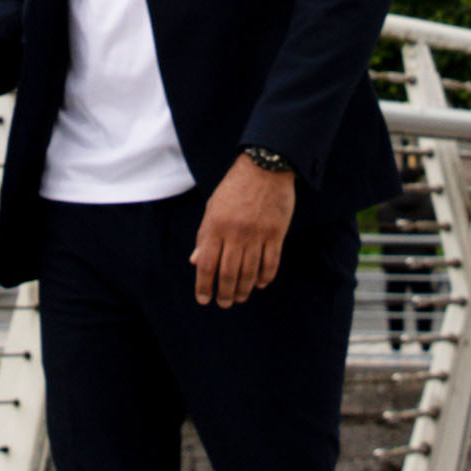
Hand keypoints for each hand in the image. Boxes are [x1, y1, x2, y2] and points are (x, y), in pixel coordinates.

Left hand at [192, 157, 296, 306]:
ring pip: (249, 271)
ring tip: (240, 297)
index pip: (206, 264)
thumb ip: (204, 236)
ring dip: (243, 289)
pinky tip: (260, 284)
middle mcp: (235, 233)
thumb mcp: (213, 207)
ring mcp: (257, 234)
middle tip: (224, 303)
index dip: (203, 285)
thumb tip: (195, 261)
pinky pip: (271, 262)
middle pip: (228, 273)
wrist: (265, 167)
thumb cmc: (234, 187)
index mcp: (216, 226)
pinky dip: (265, 277)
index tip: (204, 299)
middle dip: (224, 293)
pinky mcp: (276, 233)